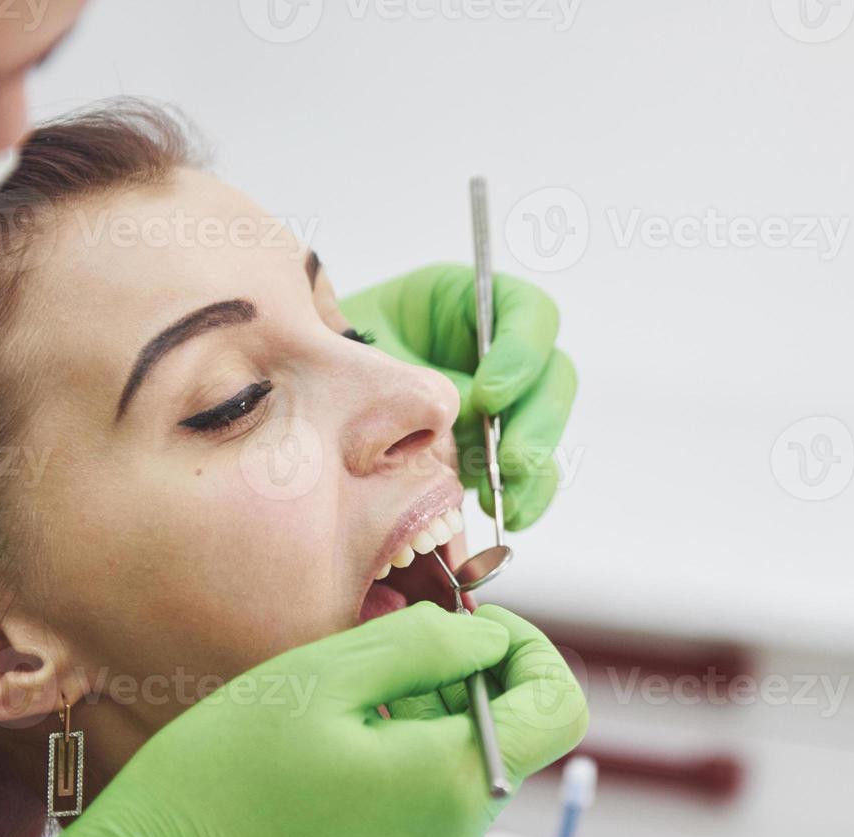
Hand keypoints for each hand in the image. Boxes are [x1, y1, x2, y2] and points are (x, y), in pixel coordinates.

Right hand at [0, 602, 588, 836]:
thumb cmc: (223, 778)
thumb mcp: (322, 677)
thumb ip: (424, 646)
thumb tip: (488, 640)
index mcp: (454, 782)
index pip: (559, 707)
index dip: (528, 651)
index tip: (468, 630)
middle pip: (506, 739)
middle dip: (462, 686)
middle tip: (379, 666)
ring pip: (460, 776)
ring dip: (425, 728)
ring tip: (340, 716)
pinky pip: (423, 817)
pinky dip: (399, 775)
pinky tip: (325, 767)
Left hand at [338, 265, 575, 529]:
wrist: (300, 395)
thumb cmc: (322, 357)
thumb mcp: (354, 342)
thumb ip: (397, 365)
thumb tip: (438, 406)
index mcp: (467, 304)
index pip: (528, 315)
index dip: (521, 354)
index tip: (486, 395)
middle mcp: (494, 350)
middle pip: (553, 375)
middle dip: (534, 423)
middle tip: (506, 460)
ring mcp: (500, 402)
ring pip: (547, 427)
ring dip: (534, 467)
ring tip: (504, 498)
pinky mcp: (492, 448)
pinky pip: (532, 473)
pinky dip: (526, 496)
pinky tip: (505, 514)